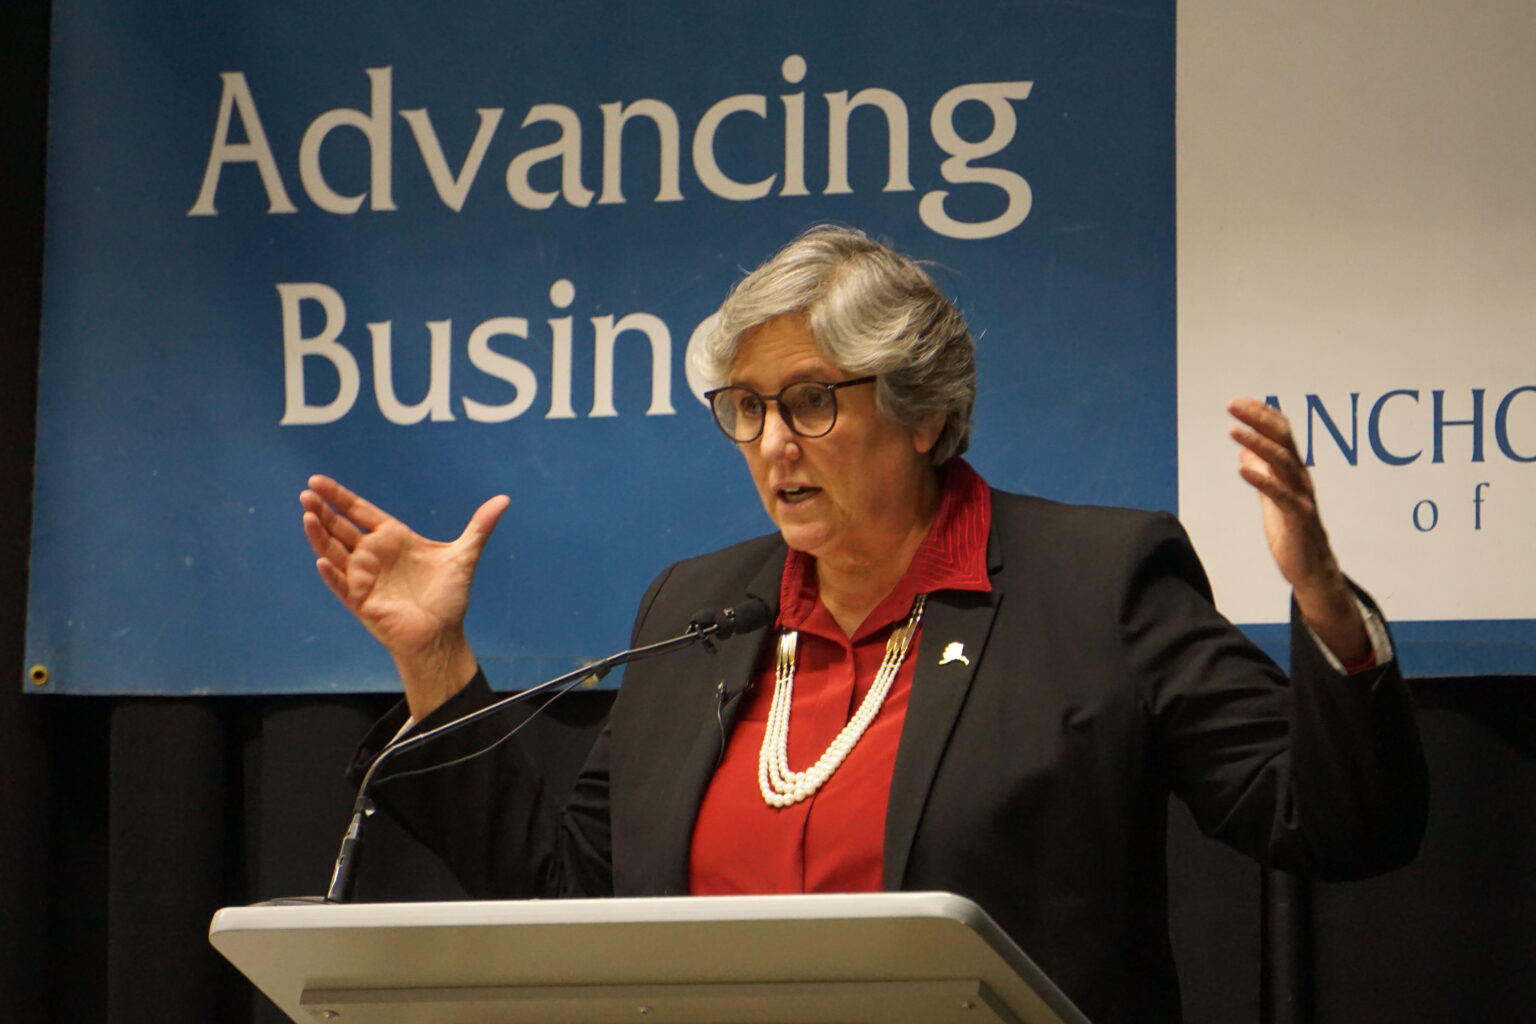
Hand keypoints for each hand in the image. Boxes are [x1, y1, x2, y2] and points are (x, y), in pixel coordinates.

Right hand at [300, 475, 509, 717]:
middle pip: (341, 528)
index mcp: (392, 539)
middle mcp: (373, 555)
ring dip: (320, 536)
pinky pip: (341, 585)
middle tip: (307, 493)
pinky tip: (322, 561)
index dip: (340, 497)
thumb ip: (479, 527)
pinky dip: (332, 574)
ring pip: (334, 552)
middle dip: (323, 511)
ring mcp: (363, 578)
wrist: (442, 634)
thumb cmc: (448, 597)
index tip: (318, 481)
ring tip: (308, 515)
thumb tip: (504, 500)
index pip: (360, 512)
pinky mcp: (361, 601)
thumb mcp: (464, 555)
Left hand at [1226, 398, 1368, 665]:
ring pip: (1283, 463)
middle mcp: (1301, 479)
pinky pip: (1281, 497)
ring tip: (1234, 431)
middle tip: (1233, 405)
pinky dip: (1262, 481)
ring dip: (1259, 444)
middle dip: (1259, 420)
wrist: (1312, 571)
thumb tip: (1245, 453)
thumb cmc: (1293, 534)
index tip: (1238, 401)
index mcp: (1294, 473)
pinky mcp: (1298, 520)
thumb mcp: (1272, 499)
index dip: (1261, 415)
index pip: (1281, 434)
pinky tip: (1242, 470)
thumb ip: (1263, 475)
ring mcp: (1302, 498)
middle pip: (1283, 440)